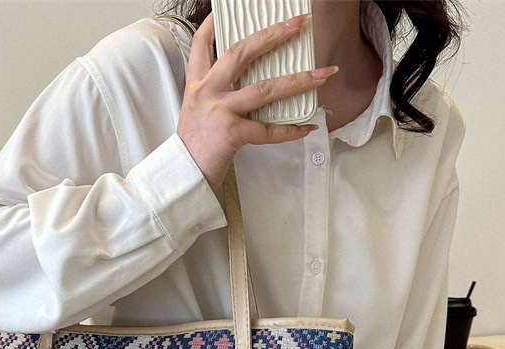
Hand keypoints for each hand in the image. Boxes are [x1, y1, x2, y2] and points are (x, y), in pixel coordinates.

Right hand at [177, 12, 338, 191]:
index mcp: (198, 85)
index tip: (228, 9)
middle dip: (273, 35)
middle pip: (242, 52)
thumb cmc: (194, 147)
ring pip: (265, 88)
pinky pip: (268, 130)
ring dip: (298, 80)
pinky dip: (290, 130)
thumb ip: (217, 95)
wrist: (182, 176)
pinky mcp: (231, 133)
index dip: (215, 23)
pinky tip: (306, 127)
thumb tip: (248, 85)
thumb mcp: (197, 112)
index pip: (202, 43)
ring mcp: (220, 111)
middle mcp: (208, 92)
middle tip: (297, 24)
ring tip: (322, 74)